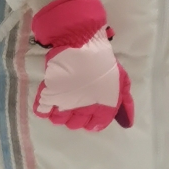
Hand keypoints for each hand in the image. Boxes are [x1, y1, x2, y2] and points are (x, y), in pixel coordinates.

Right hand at [31, 0, 133, 131]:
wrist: (82, 42)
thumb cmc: (103, 61)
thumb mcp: (121, 81)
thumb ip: (125, 103)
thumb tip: (126, 124)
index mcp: (101, 108)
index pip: (94, 125)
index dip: (90, 121)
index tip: (87, 112)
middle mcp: (83, 109)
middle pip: (74, 124)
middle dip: (73, 117)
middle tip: (73, 102)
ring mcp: (65, 102)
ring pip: (58, 120)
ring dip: (58, 114)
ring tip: (60, 102)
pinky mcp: (49, 92)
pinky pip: (42, 110)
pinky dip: (43, 110)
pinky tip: (46, 105)